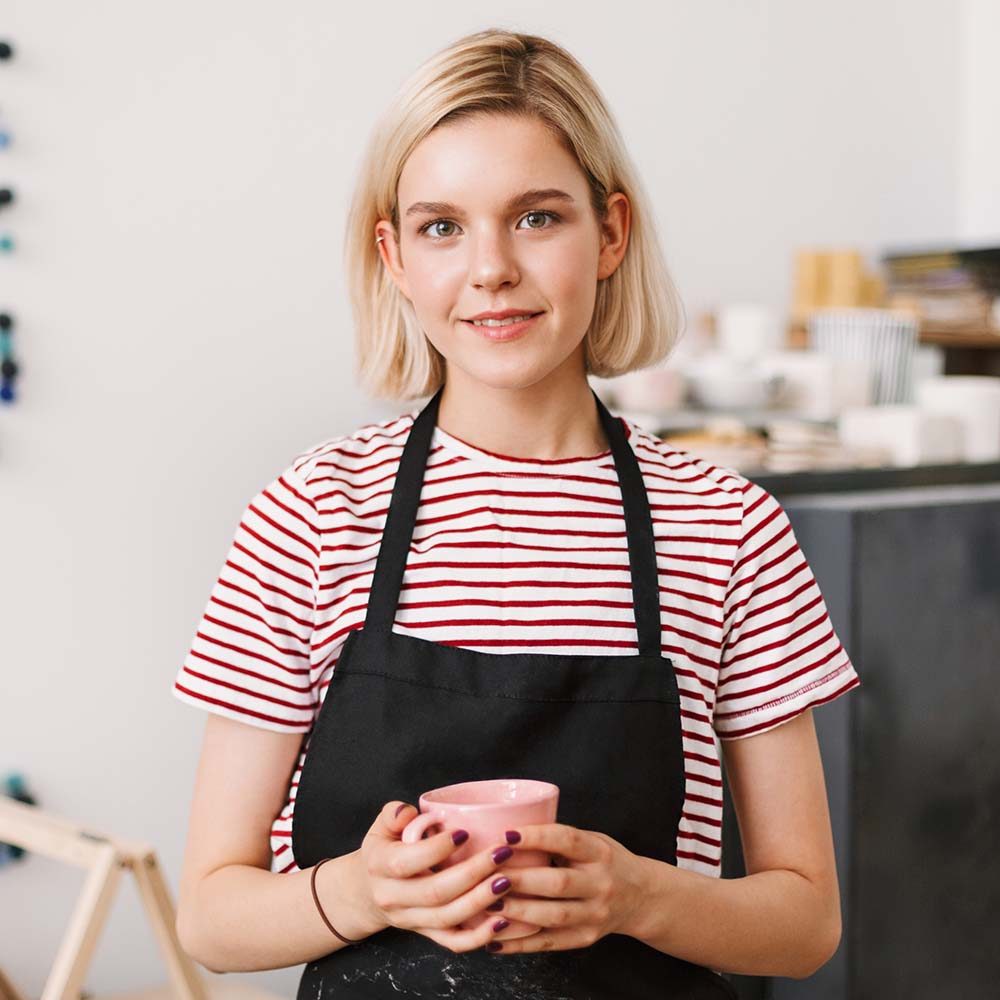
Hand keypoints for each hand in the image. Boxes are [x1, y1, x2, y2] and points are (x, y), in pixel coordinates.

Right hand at [350, 800, 525, 952]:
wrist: (368, 892)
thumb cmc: (384, 851)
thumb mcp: (380, 827)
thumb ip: (393, 813)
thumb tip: (409, 813)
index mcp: (381, 866)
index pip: (407, 861)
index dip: (437, 849)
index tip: (465, 832)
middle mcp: (393, 897)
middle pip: (434, 892)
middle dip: (472, 873)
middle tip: (501, 853)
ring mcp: (410, 920)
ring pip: (447, 918)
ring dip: (480, 901)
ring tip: (507, 880)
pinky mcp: (426, 934)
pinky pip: (452, 943)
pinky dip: (479, 937)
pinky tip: (502, 921)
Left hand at [477, 823, 651, 954]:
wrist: (642, 897)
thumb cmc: (606, 862)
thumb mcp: (592, 841)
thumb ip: (559, 839)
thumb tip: (508, 833)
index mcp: (599, 853)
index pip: (567, 840)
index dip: (536, 837)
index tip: (506, 835)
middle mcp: (600, 884)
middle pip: (558, 883)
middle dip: (520, 879)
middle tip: (488, 875)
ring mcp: (595, 914)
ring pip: (553, 916)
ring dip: (518, 912)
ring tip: (488, 906)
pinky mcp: (586, 938)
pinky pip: (550, 944)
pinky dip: (521, 944)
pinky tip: (496, 940)